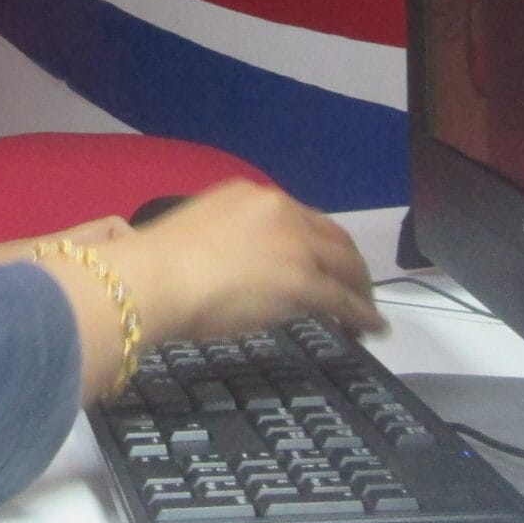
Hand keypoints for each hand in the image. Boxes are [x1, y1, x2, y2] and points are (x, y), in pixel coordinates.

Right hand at [106, 180, 382, 344]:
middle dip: (348, 265)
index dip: (317, 244)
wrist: (155, 279)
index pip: (300, 218)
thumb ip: (231, 242)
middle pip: (332, 237)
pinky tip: (368, 327)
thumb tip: (242, 267)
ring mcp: (295, 244)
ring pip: (345, 266)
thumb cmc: (159, 266)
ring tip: (366, 311)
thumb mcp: (200, 235)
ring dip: (360, 290)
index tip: (322, 262)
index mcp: (251, 196)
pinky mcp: (303, 280)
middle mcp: (280, 210)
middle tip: (356, 287)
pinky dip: (361, 313)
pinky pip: (343, 299)